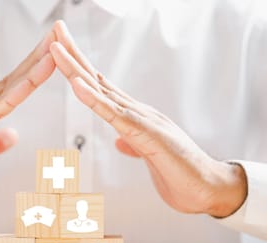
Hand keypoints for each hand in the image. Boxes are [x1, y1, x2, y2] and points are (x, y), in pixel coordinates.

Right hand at [0, 28, 56, 222]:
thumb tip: (11, 134)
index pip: (12, 90)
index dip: (34, 71)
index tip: (55, 53)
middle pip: (12, 81)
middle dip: (38, 57)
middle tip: (59, 33)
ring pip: (5, 91)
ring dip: (31, 70)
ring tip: (51, 49)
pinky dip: (12, 96)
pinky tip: (28, 82)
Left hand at [49, 21, 246, 216]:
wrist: (211, 189)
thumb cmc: (182, 175)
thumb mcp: (149, 158)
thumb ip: (135, 145)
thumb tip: (121, 140)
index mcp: (134, 117)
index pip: (101, 88)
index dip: (79, 69)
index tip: (61, 50)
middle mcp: (137, 112)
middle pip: (98, 80)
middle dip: (74, 55)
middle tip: (55, 30)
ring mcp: (143, 120)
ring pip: (102, 91)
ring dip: (76, 69)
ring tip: (56, 48)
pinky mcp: (147, 135)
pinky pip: (116, 116)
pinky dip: (95, 100)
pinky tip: (78, 86)